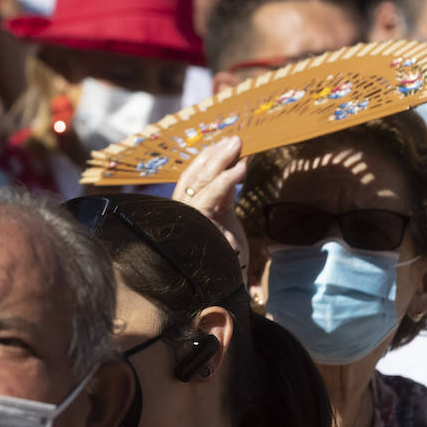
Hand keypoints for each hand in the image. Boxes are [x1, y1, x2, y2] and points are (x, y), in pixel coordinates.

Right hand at [173, 136, 248, 277]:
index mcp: (187, 208)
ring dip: (220, 160)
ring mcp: (190, 216)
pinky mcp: (200, 224)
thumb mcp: (226, 219)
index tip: (223, 143)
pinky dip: (227, 179)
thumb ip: (225, 196)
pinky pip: (212, 196)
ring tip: (237, 145)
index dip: (206, 158)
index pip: (192, 176)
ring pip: (201, 180)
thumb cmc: (224, 256)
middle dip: (215, 154)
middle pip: (196, 175)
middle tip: (235, 138)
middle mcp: (183, 210)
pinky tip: (242, 166)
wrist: (222, 288)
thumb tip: (237, 165)